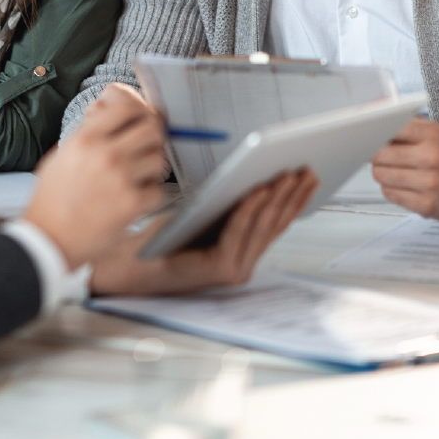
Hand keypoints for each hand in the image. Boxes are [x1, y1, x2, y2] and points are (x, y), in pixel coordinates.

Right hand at [23, 83, 166, 269]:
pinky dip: (151, 195)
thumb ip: (88, 132)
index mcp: (86, 139)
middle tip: (146, 147)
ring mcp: (120, 178)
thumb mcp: (62, 154)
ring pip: (158, 158)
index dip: (139, 112)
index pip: (128, 107)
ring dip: (152, 167)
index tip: (140, 120)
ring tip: (138, 176)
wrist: (49, 237)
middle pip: (151, 128)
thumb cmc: (52, 199)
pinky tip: (136, 198)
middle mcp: (105, 154)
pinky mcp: (131, 204)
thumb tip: (108, 113)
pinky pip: (158, 190)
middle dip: (152, 138)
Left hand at [90, 169, 317, 295]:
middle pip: (274, 224)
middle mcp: (242, 264)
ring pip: (260, 227)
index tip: (309, 176)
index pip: (276, 224)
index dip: (295, 200)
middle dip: (291, 195)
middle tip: (305, 169)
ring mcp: (233, 269)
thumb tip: (258, 177)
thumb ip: (230, 205)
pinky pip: (238, 232)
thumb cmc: (164, 236)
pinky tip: (258, 190)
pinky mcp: (218, 269)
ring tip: (287, 175)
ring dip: (276, 198)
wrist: (129, 261)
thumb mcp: (205, 213)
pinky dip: (249, 209)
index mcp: (242, 252)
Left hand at [371, 117, 438, 219]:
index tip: (370, 136)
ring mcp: (429, 184)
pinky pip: (389, 194)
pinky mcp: (427, 206)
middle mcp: (431, 159)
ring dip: (383, 172)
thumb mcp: (435, 130)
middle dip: (375, 154)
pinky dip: (391, 188)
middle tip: (382, 155)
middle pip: (377, 155)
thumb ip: (406, 124)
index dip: (374, 134)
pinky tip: (404, 184)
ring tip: (396, 169)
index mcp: (432, 135)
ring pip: (380, 175)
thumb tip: (373, 119)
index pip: (386, 130)